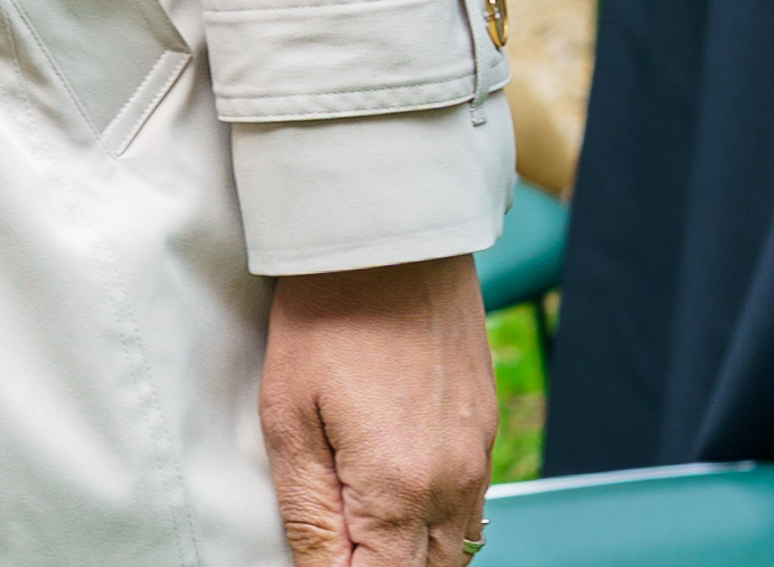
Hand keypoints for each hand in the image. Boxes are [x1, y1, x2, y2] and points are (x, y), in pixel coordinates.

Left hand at [260, 253, 496, 566]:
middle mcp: (454, 484)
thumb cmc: (326, 315)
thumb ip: (308, 511)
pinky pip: (470, 509)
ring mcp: (478, 459)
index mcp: (400, 487)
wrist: (391, 239)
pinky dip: (436, 523)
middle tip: (334, 544)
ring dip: (409, 553)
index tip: (316, 562)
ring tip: (360, 530)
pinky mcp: (486, 433)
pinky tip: (396, 503)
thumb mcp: (288, 416)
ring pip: (455, 549)